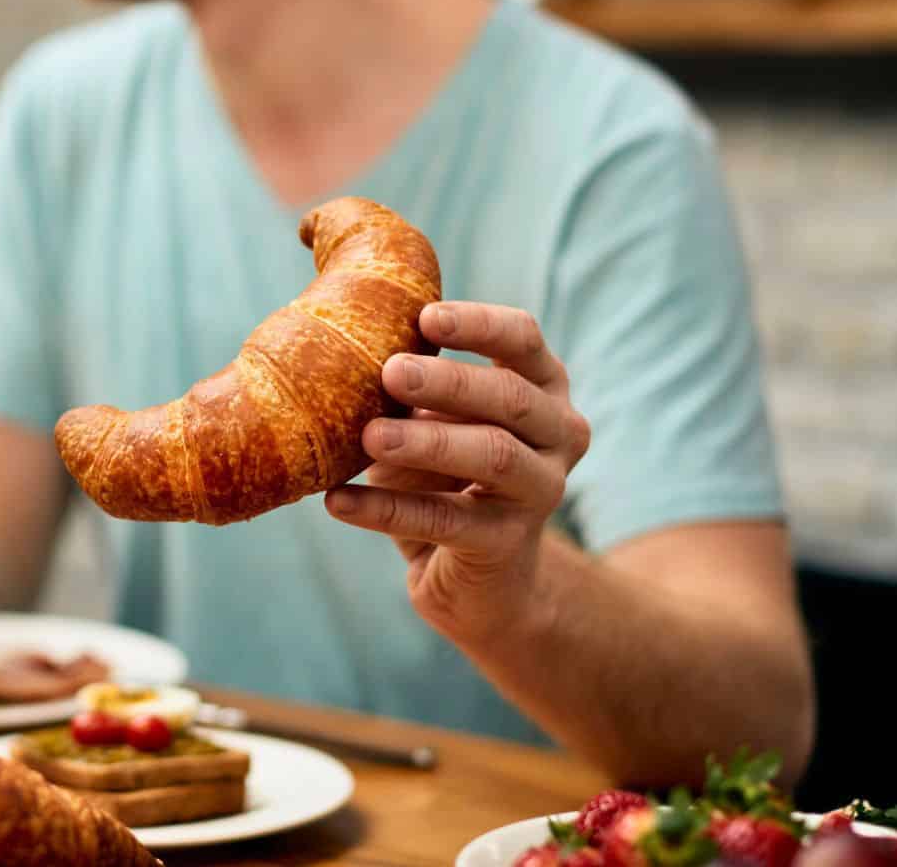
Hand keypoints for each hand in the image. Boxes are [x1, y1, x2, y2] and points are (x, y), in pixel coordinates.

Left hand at [325, 301, 591, 642]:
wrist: (480, 578)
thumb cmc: (447, 475)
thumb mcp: (433, 422)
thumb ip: (412, 391)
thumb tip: (348, 360)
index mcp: (542, 387)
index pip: (522, 339)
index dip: (478, 324)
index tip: (425, 318)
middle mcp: (558, 433)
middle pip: (510, 396)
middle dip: (449, 382)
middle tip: (389, 372)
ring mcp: (543, 490)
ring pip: (493, 454)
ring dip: (427, 441)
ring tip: (369, 436)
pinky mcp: (509, 543)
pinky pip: (447, 520)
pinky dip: (386, 509)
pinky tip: (338, 500)